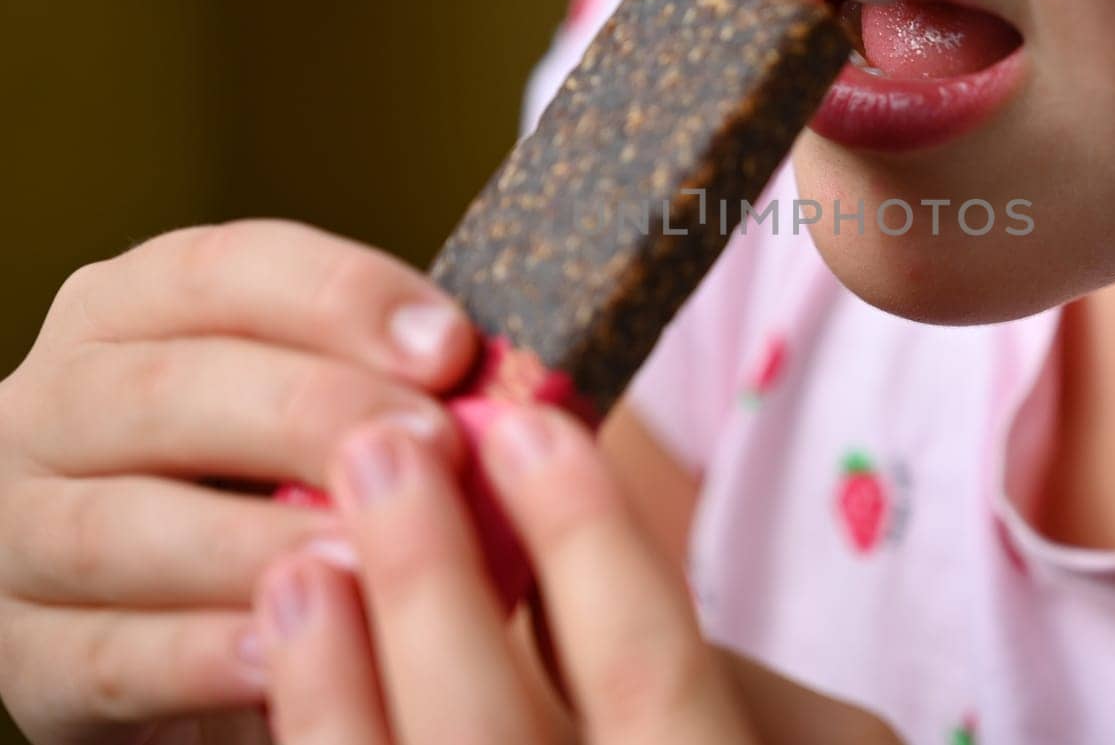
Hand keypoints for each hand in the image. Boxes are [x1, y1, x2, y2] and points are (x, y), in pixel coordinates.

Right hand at [0, 220, 475, 744]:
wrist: (180, 615)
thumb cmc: (275, 486)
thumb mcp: (320, 410)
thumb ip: (387, 385)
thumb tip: (514, 387)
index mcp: (131, 312)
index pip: (224, 269)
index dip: (340, 295)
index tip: (451, 344)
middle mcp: (53, 404)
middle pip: (170, 388)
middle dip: (312, 410)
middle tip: (433, 446)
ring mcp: (19, 530)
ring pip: (123, 524)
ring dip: (256, 540)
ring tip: (373, 558)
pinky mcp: (26, 656)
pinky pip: (104, 654)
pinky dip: (198, 656)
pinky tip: (288, 659)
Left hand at [253, 401, 757, 743]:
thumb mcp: (803, 733)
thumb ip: (693, 656)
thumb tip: (557, 536)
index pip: (644, 666)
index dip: (582, 536)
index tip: (525, 425)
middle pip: (482, 731)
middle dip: (424, 581)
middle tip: (380, 448)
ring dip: (328, 680)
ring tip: (300, 565)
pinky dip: (313, 739)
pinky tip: (288, 675)